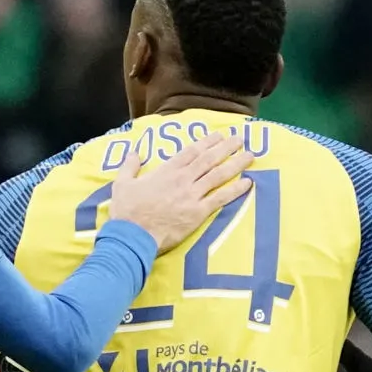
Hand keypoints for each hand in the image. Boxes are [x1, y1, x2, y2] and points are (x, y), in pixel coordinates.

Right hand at [106, 133, 252, 251]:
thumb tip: (134, 152)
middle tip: (240, 139)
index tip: (219, 135)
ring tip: (249, 155)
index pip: (191, 151)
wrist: (133, 235)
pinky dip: (235, 190)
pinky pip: (220, 199)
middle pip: (209, 159)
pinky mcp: (198, 213)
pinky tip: (248, 183)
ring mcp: (192, 196)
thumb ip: (130, 166)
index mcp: (166, 170)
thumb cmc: (126, 211)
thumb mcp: (122, 184)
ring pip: (218, 175)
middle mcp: (183, 179)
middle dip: (226, 147)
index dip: (207, 141)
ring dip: (235, 164)